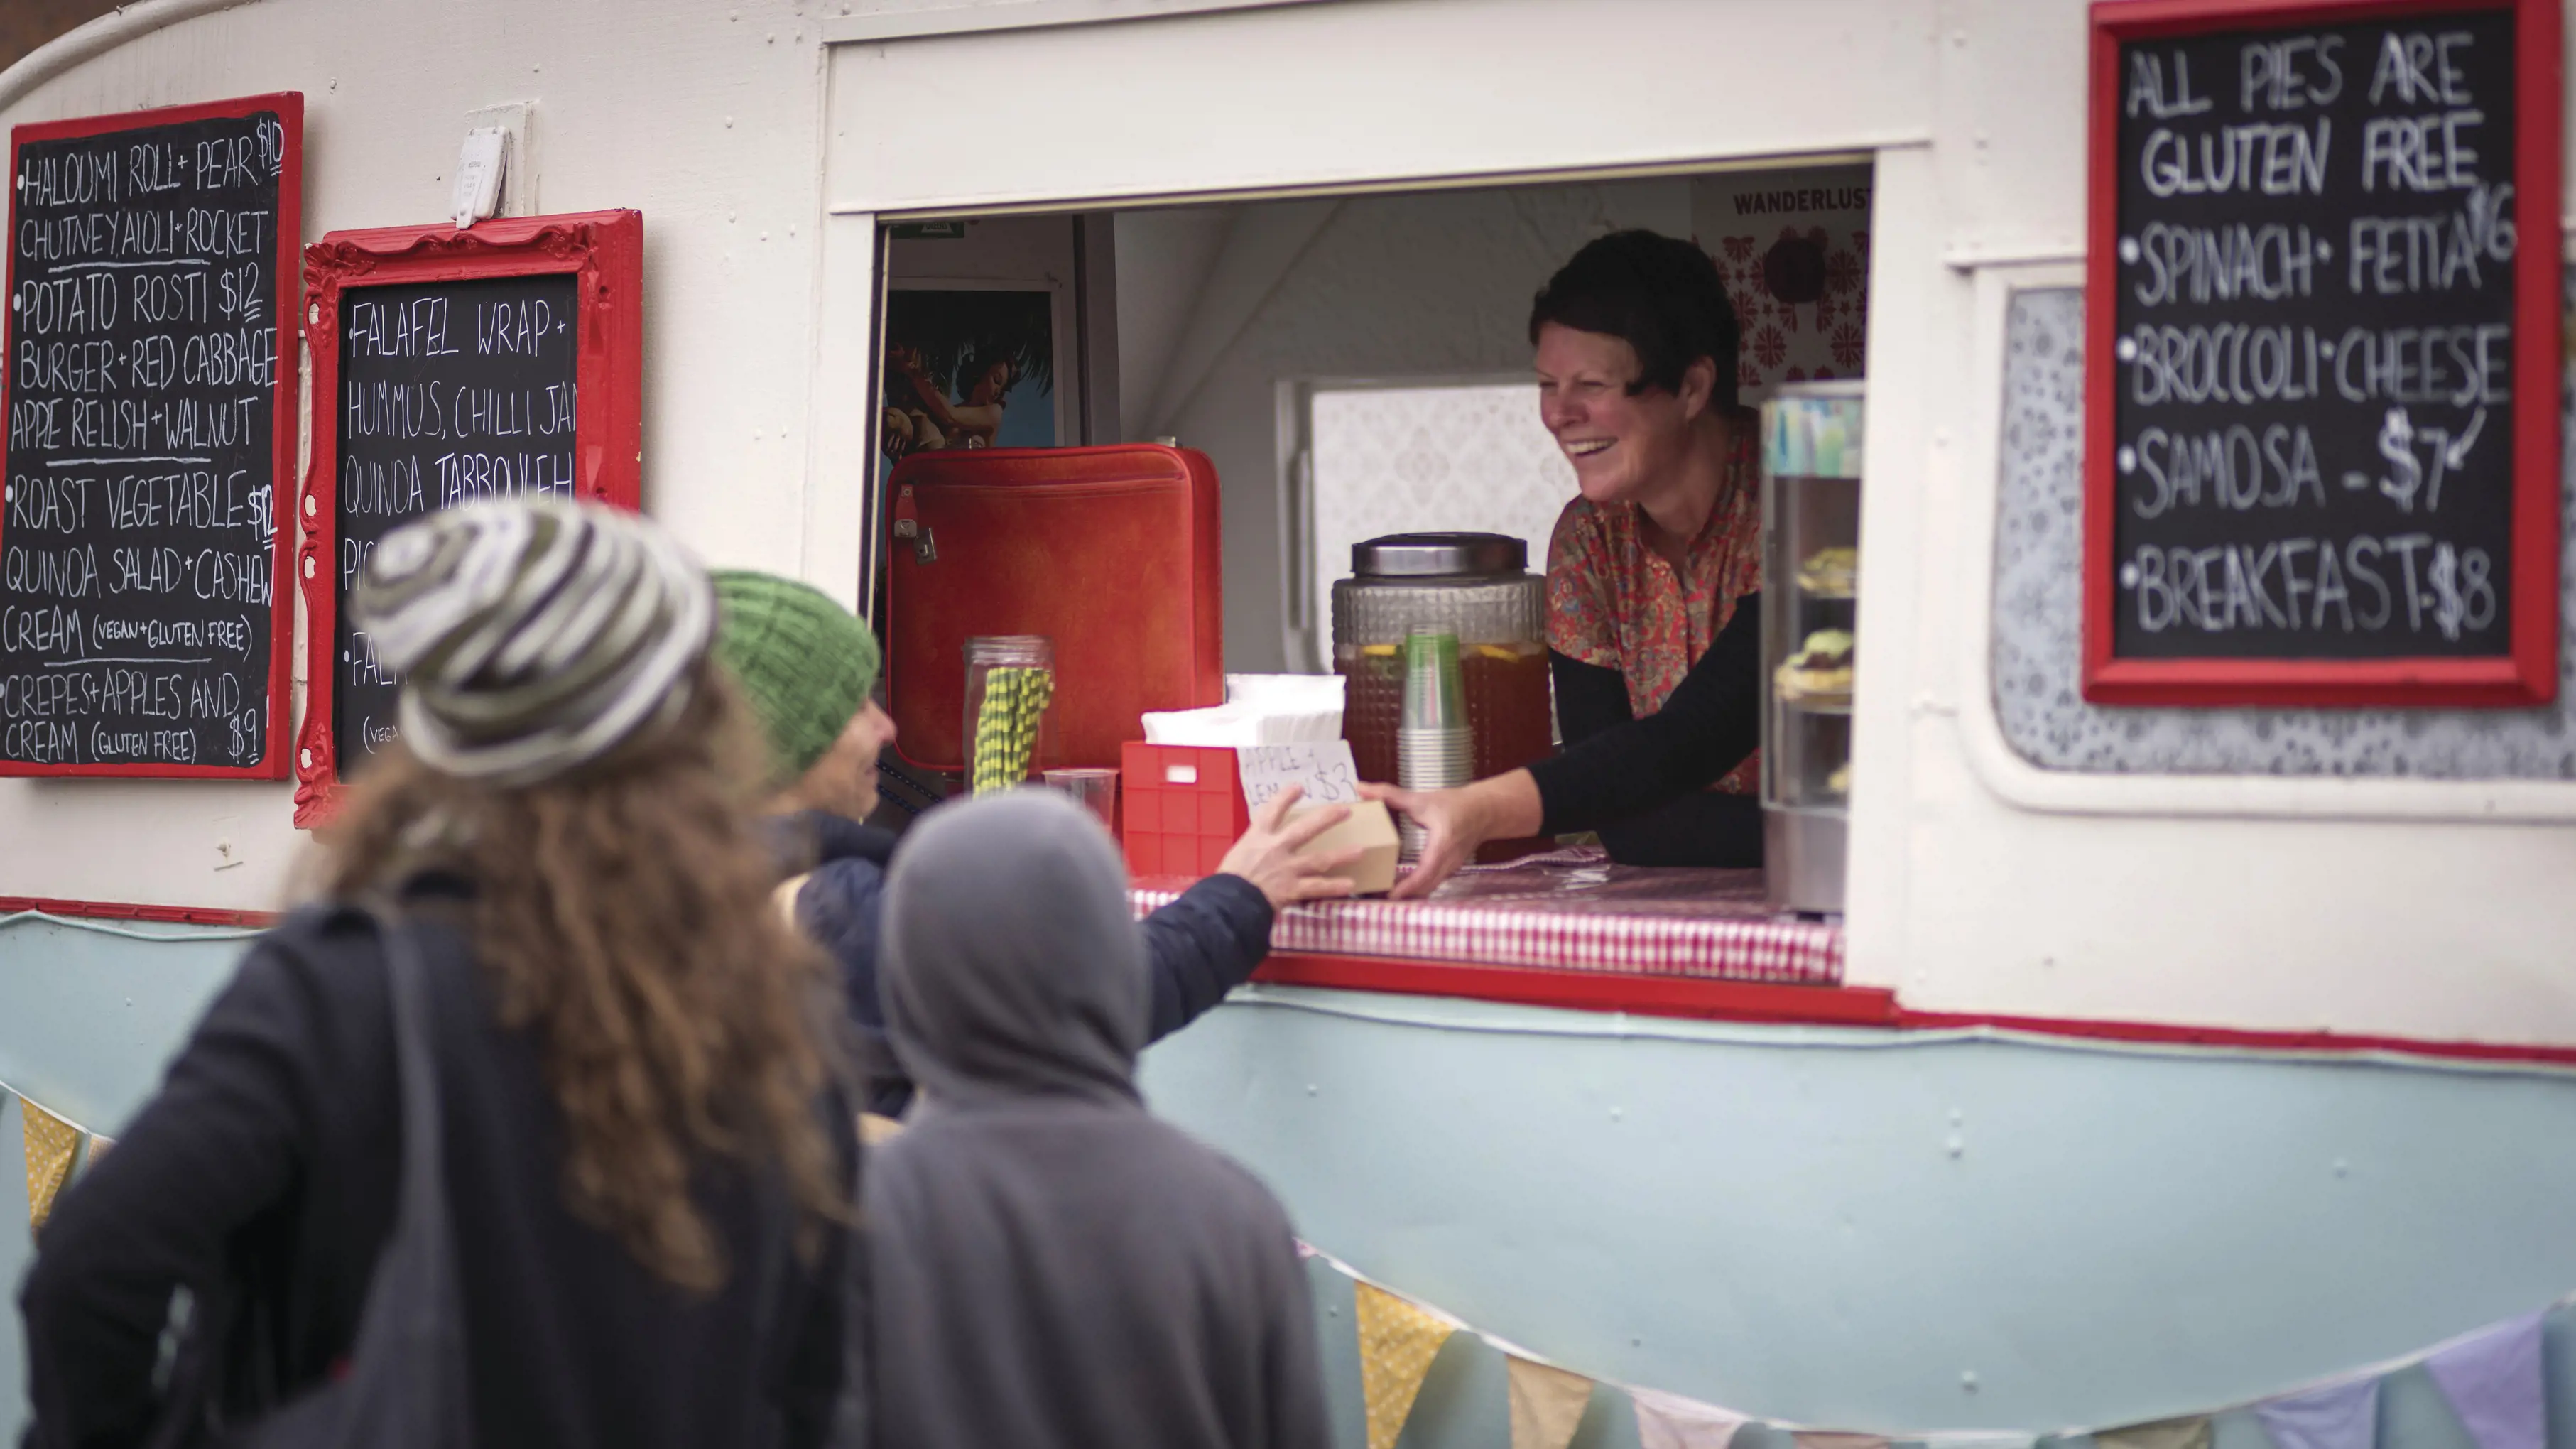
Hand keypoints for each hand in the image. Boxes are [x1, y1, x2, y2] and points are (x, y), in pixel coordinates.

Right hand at [1215, 786, 1367, 910]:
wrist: (1227, 901)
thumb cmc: (1227, 878)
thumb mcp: (1236, 854)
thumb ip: (1252, 849)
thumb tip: (1259, 850)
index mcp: (1258, 836)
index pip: (1273, 810)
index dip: (1286, 797)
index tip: (1299, 787)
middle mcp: (1276, 848)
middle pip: (1305, 829)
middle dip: (1327, 818)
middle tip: (1345, 810)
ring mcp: (1287, 869)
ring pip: (1319, 859)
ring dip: (1341, 855)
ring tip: (1360, 850)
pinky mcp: (1292, 889)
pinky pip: (1317, 887)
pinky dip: (1334, 887)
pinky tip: (1350, 884)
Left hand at [1361, 770, 1542, 899]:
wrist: (1485, 810)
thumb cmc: (1456, 804)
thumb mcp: (1422, 798)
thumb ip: (1389, 794)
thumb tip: (1361, 788)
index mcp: (1442, 844)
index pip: (1425, 871)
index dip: (1409, 886)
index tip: (1391, 894)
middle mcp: (1448, 861)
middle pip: (1426, 886)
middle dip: (1404, 895)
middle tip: (1378, 898)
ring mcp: (1451, 867)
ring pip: (1430, 888)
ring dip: (1411, 893)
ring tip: (1386, 895)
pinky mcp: (1450, 869)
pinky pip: (1433, 883)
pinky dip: (1418, 888)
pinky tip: (1401, 887)